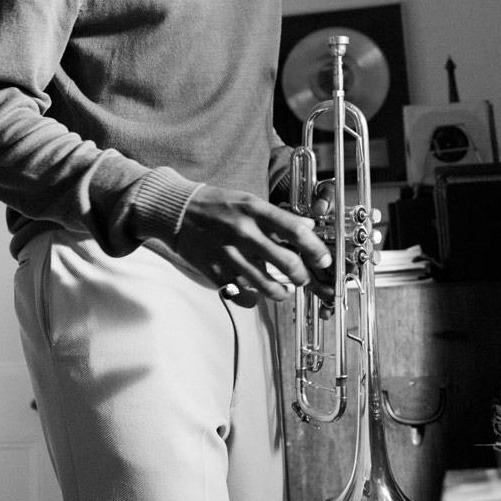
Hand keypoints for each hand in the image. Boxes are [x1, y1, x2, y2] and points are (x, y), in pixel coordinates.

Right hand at [174, 184, 332, 307]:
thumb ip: (277, 216)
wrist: (176, 211)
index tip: (324, 259)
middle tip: (302, 278)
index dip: (316, 248)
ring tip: (282, 290)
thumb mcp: (248, 201)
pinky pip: (244, 296)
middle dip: (302, 276)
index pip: (295, 231)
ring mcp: (229, 254)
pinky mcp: (216, 272)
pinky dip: (253, 299)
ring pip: (268, 286)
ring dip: (281, 292)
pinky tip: (253, 292)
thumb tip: (308, 225)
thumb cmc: (216, 205)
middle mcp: (244, 232)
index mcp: (255, 211)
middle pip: (288, 263)